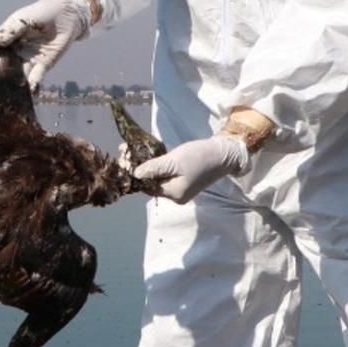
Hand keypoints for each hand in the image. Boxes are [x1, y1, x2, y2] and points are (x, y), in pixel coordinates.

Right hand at [0, 0, 89, 92]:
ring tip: (12, 90)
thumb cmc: (40, 13)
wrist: (65, 14)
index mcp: (7, 40)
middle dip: (3, 74)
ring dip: (16, 82)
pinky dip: (33, 84)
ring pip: (20, 74)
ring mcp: (29, 59)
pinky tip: (30, 90)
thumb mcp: (23, 18)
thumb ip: (11, 30)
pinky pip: (36, 76)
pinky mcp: (43, 65)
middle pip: (7, 65)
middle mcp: (16, 52)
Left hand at [133, 135, 251, 203]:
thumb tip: (134, 175)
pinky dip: (158, 166)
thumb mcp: (174, 161)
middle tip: (125, 150)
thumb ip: (154, 168)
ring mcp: (181, 190)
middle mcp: (177, 196)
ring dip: (147, 165)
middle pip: (152, 183)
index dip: (135, 172)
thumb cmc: (199, 157)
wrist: (224, 154)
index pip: (147, 186)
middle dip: (138, 167)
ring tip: (133, 150)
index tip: (124, 156)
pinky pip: (166, 175)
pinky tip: (150, 154)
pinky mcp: (184, 181)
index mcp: (174, 194)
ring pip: (158, 178)